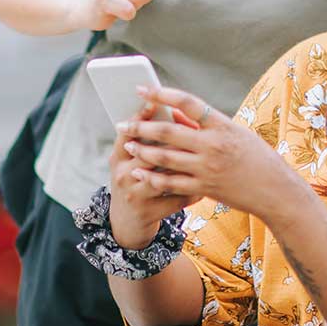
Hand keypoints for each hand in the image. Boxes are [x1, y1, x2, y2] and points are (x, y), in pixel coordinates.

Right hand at [108, 98, 197, 248]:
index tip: (155, 102)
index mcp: (118, 158)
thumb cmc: (133, 183)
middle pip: (149, 151)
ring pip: (165, 174)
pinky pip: (177, 197)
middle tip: (194, 128)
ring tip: (206, 155)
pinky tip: (208, 184)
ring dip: (187, 164)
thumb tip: (172, 110)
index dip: (140, 117)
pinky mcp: (150, 212)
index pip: (126, 133)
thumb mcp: (129, 162)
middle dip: (172, 140)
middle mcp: (123, 175)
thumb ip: (145, 141)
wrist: (125, 224)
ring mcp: (135, 195)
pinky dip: (195, 190)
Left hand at [117, 85, 306, 220]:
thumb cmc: (256, 158)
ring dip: (142, 150)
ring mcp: (208, 167)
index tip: (142, 89)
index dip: (162, 95)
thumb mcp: (235, 134)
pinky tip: (139, 172)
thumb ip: (205, 125)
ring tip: (127, 144)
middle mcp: (213, 144)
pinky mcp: (205, 187)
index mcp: (222, 125)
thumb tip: (176, 115)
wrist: (276, 190)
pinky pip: (172, 182)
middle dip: (141, 126)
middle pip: (168, 131)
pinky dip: (153, 176)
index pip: (188, 103)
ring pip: (165, 157)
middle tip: (121, 123)